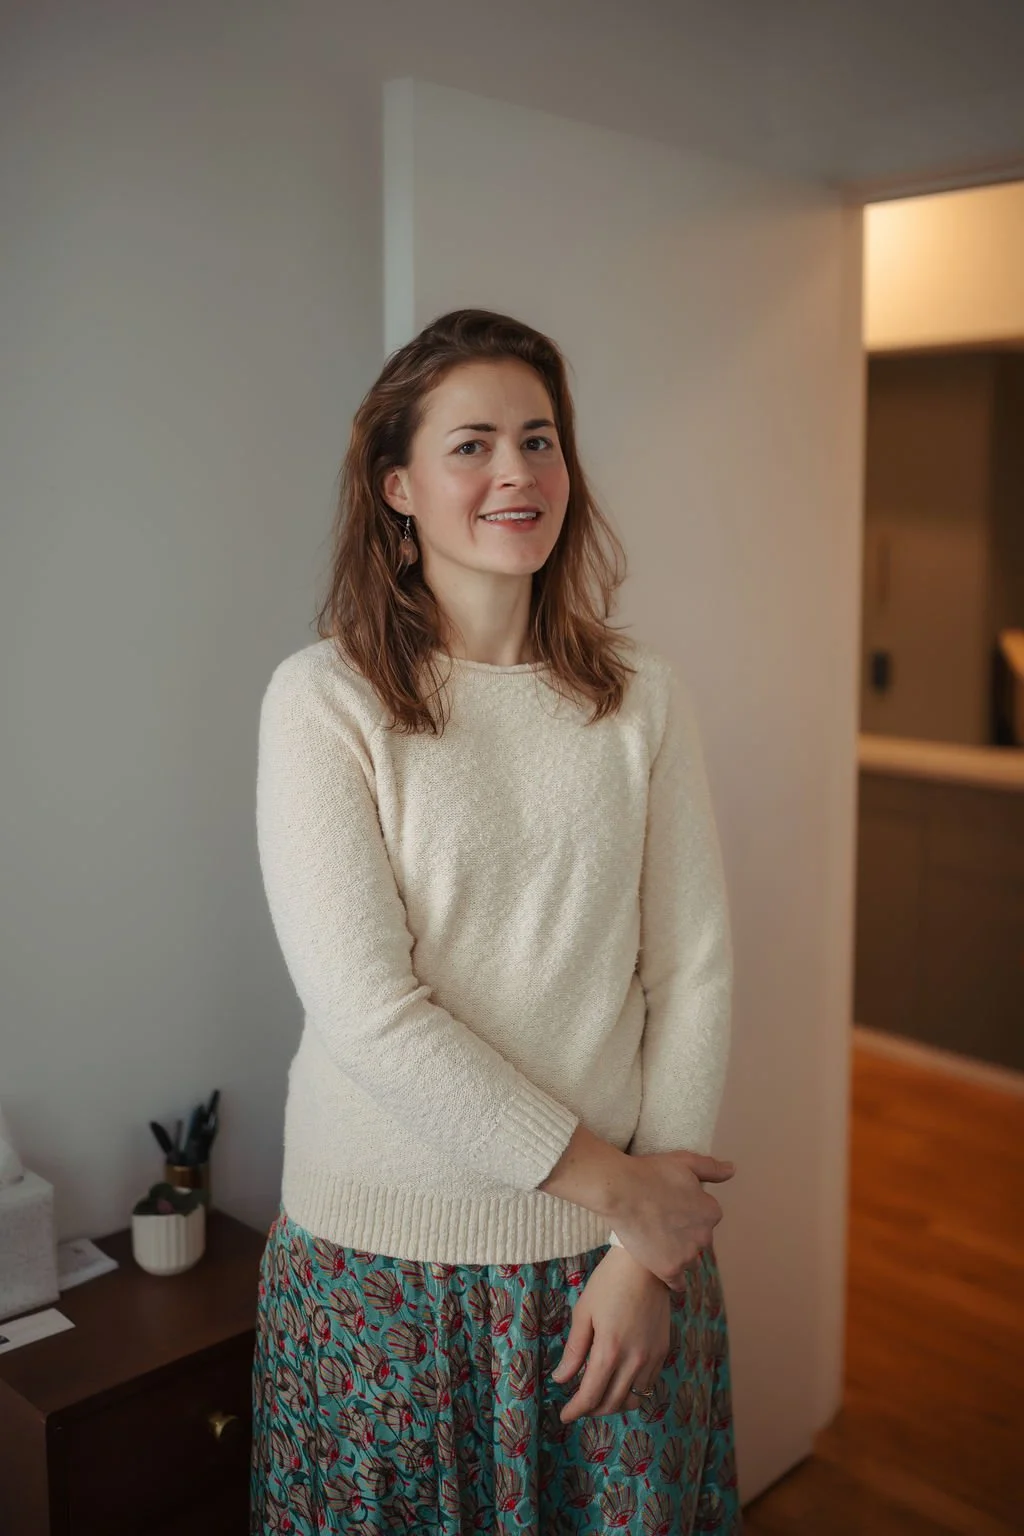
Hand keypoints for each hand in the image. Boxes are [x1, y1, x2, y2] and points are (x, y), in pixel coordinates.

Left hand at [549, 1247, 671, 1424]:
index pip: (590, 1396)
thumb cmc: (609, 1283)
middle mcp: (634, 1360)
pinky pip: (647, 1385)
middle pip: (612, 1403)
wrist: (645, 1264)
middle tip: (578, 1405)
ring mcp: (652, 1358)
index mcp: (609, 1351)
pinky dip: (631, 1392)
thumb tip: (561, 1378)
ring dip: (613, 1404)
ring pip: (632, 1400)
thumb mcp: (584, 1313)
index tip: (564, 1416)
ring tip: (598, 1396)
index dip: (575, 1410)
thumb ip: (574, 1350)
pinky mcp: (663, 1351)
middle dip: (592, 1410)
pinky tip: (620, 1382)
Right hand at [610, 1149, 734, 1290]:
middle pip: (699, 1239)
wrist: (622, 1192)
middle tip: (662, 1223)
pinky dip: (674, 1279)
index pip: (706, 1217)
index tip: (673, 1206)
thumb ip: (712, 1168)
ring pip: (690, 1260)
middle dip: (686, 1233)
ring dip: (680, 1254)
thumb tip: (732, 1170)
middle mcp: (705, 1236)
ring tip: (658, 1243)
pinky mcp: (669, 1269)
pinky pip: (678, 1283)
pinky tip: (666, 1271)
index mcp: (711, 1212)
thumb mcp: (686, 1162)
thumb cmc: (652, 1172)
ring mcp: (687, 1255)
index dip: (689, 1211)